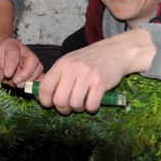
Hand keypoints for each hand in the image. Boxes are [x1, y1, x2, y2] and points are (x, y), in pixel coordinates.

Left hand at [0, 38, 43, 86]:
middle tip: (16, 82)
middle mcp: (25, 51)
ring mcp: (32, 60)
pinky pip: (41, 75)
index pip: (15, 52)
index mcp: (11, 45)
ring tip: (18, 84)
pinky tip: (29, 87)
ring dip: (30, 79)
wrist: (1, 59)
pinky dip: (37, 83)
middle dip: (25, 73)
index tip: (7, 74)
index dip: (12, 64)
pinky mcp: (35, 69)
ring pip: (38, 68)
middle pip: (32, 59)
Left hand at [36, 29, 153, 114]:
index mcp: (62, 64)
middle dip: (63, 109)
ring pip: (75, 104)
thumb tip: (43, 95)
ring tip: (84, 103)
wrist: (116, 51)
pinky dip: (92, 108)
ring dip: (79, 108)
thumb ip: (59, 76)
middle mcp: (72, 68)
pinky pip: (91, 105)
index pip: (44, 87)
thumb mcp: (71, 62)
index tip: (51, 104)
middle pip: (59, 100)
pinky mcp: (100, 82)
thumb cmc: (92, 59)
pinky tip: (94, 102)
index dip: (45, 101)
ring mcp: (86, 75)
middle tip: (69, 107)